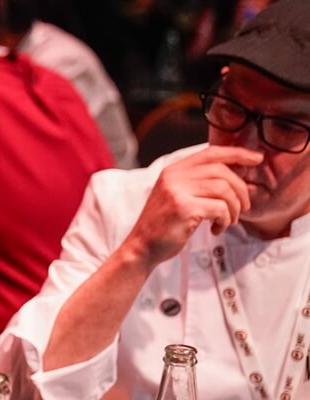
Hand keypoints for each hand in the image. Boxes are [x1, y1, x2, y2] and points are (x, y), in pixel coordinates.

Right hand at [121, 145, 261, 269]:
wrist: (142, 247)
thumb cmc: (164, 224)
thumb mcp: (178, 196)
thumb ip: (199, 182)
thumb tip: (238, 175)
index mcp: (173, 170)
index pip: (211, 152)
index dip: (237, 153)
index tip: (257, 159)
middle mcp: (174, 176)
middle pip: (222, 171)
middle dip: (240, 189)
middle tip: (243, 208)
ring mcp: (177, 191)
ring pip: (224, 189)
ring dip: (235, 208)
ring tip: (229, 221)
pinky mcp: (184, 208)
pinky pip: (220, 208)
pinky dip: (225, 220)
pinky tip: (217, 228)